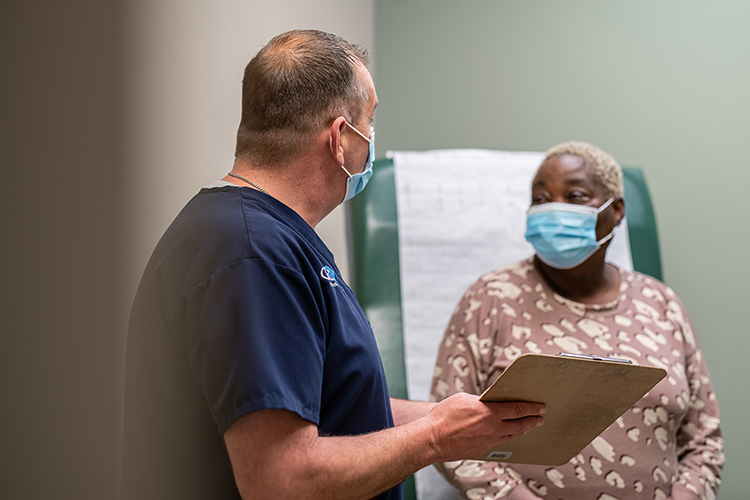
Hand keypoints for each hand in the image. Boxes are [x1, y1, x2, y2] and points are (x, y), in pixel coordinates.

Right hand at [425, 392, 544, 461]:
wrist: (433, 439)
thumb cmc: (444, 416)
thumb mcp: (464, 398)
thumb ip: (481, 399)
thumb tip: (490, 399)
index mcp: (490, 412)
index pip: (518, 409)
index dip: (532, 408)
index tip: (541, 407)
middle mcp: (493, 428)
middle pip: (519, 424)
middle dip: (532, 421)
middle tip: (540, 418)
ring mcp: (489, 441)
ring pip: (511, 435)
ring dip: (522, 430)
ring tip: (528, 426)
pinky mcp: (482, 449)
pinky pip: (500, 442)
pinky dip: (508, 437)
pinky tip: (508, 435)